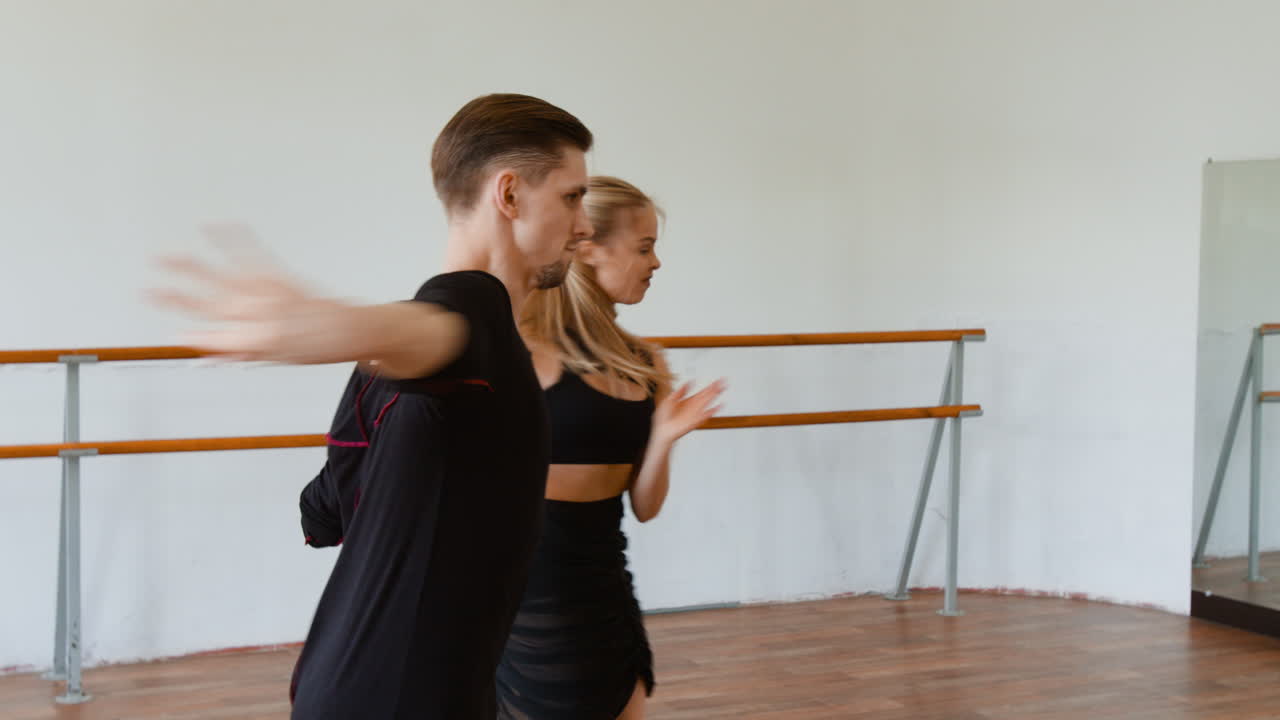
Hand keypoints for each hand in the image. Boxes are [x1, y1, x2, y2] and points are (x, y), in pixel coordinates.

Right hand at [148, 223, 340, 362]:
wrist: (350, 331)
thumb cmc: (316, 347)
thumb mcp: (275, 359)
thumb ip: (239, 351)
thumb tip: (208, 349)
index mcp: (254, 342)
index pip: (211, 339)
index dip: (191, 337)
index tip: (172, 335)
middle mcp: (256, 315)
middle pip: (206, 305)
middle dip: (174, 299)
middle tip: (146, 292)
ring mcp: (266, 292)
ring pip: (219, 277)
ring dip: (190, 266)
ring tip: (165, 256)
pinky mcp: (278, 275)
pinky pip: (251, 254)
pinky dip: (234, 238)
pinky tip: (216, 225)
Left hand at [653, 379, 725, 443]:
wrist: (663, 430)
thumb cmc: (665, 417)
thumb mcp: (670, 399)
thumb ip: (680, 391)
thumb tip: (689, 381)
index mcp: (690, 401)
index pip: (703, 392)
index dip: (711, 386)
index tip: (718, 380)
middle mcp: (695, 406)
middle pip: (708, 395)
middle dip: (715, 389)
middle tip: (724, 382)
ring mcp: (696, 413)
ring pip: (708, 403)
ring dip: (715, 396)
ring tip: (722, 389)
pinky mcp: (695, 421)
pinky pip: (705, 415)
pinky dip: (711, 412)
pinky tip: (718, 407)